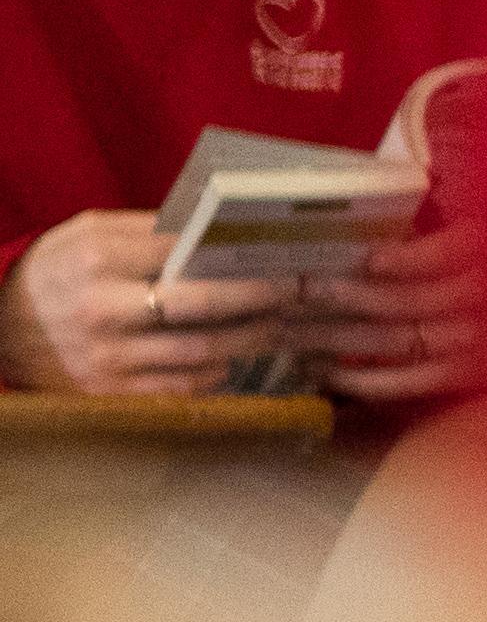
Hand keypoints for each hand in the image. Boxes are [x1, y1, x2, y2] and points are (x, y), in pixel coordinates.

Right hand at [1, 212, 298, 398]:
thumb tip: (214, 228)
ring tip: (278, 322)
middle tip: (296, 289)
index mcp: (99, 261)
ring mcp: (110, 357)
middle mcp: (104, 310)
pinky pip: (185, 385)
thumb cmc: (54, 274)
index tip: (278, 251)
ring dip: (251, 337)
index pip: (183, 253)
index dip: (237, 252)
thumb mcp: (86, 235)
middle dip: (259, 296)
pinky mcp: (114, 393)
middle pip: (203, 305)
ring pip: (203, 350)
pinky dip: (217, 371)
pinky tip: (230, 356)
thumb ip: (146, 230)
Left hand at [311, 212, 486, 409]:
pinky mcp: (473, 378)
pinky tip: (334, 375)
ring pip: (401, 341)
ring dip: (341, 338)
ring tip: (293, 332)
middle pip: (408, 300)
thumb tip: (393, 230)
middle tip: (290, 293)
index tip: (363, 259)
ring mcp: (480, 346)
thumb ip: (458, 228)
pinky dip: (374, 381)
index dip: (405, 258)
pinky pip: (418, 383)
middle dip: (343, 297)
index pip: (448, 255)